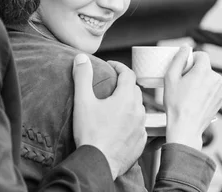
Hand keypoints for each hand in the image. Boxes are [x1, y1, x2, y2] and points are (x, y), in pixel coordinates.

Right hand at [71, 54, 146, 179]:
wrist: (98, 163)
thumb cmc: (90, 132)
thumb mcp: (83, 102)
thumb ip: (83, 77)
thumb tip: (81, 58)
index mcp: (126, 99)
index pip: (128, 74)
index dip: (119, 66)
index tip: (110, 65)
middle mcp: (138, 111)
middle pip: (135, 90)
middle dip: (124, 83)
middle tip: (111, 84)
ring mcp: (140, 127)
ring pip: (139, 108)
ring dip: (129, 102)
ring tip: (116, 104)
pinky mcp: (140, 142)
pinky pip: (139, 125)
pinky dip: (132, 120)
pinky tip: (121, 124)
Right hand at [163, 47, 221, 150]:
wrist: (186, 127)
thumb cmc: (176, 104)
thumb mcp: (170, 78)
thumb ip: (178, 59)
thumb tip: (185, 47)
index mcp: (204, 71)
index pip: (202, 55)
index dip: (191, 59)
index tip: (184, 69)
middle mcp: (216, 79)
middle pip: (205, 67)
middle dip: (195, 72)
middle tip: (183, 84)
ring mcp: (220, 90)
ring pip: (209, 78)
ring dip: (201, 81)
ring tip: (189, 94)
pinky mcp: (221, 99)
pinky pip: (213, 88)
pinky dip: (205, 91)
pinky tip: (196, 100)